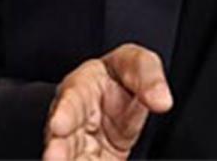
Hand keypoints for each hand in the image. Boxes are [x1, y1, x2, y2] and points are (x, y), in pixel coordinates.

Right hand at [42, 43, 172, 160]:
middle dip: (58, 150)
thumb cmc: (119, 78)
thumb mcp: (135, 65)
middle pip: (61, 138)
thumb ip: (148, 78)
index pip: (71, 100)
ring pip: (69, 158)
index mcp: (79, 89)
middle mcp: (70, 121)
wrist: (114, 101)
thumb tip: (163, 102)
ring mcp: (76, 147)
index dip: (64, 114)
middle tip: (54, 159)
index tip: (59, 126)